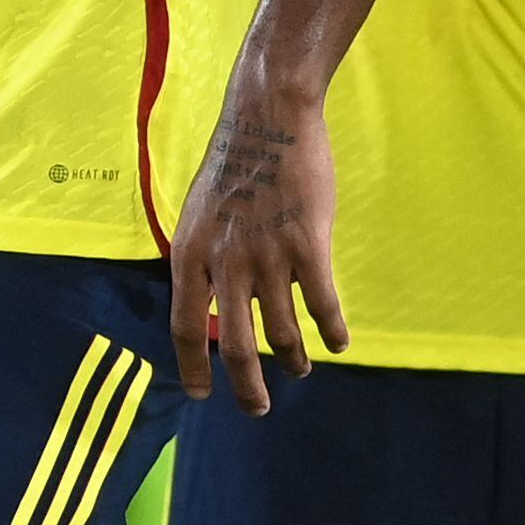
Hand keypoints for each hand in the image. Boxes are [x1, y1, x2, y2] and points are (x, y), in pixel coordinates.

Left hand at [168, 70, 343, 415]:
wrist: (270, 116)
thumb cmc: (236, 163)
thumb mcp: (199, 212)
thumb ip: (203, 259)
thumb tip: (209, 305)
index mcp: (192, 254)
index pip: (186, 327)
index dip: (194, 367)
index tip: (202, 395)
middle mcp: (226, 262)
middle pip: (236, 346)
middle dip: (249, 388)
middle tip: (259, 409)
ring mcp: (268, 256)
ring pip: (283, 333)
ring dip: (294, 358)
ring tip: (301, 367)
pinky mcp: (309, 246)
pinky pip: (323, 306)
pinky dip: (332, 331)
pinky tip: (339, 341)